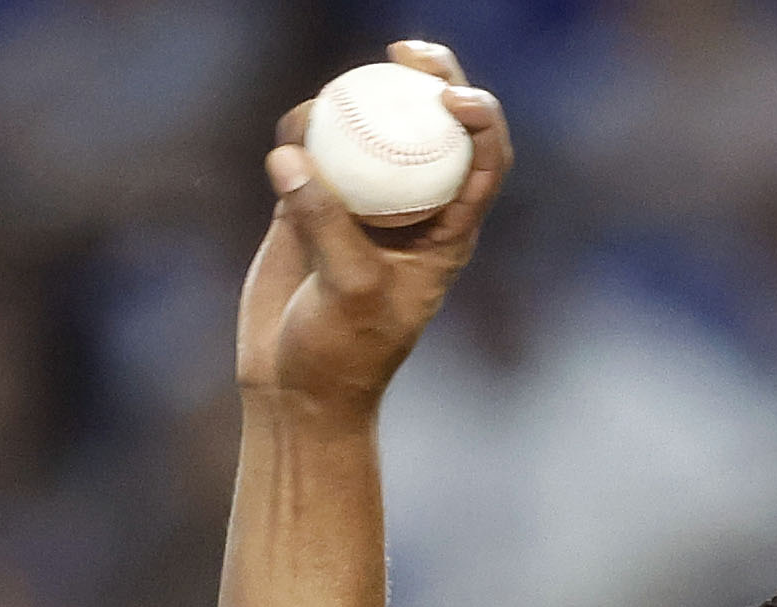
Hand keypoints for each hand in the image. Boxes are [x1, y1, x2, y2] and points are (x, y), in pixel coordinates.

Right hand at [237, 42, 511, 419]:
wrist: (295, 386)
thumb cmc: (344, 353)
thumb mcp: (349, 291)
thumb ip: (327, 223)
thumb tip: (294, 154)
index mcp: (450, 232)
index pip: (484, 160)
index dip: (482, 117)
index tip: (451, 96)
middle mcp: (413, 209)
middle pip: (433, 127)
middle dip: (429, 78)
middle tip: (404, 51)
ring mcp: (362, 204)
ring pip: (369, 131)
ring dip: (353, 102)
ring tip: (325, 105)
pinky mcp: (312, 205)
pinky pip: (312, 150)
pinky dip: (302, 133)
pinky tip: (291, 132)